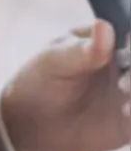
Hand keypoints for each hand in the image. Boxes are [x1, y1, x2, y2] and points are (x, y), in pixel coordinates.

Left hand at [0, 20, 129, 150]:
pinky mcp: (128, 125)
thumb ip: (82, 50)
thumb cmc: (38, 79)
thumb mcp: (55, 60)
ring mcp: (127, 96)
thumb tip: (104, 25)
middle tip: (124, 84)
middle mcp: (122, 69)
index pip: (129, 39)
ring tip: (125, 106)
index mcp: (105, 44)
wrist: (29, 121)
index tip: (126, 56)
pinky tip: (125, 115)